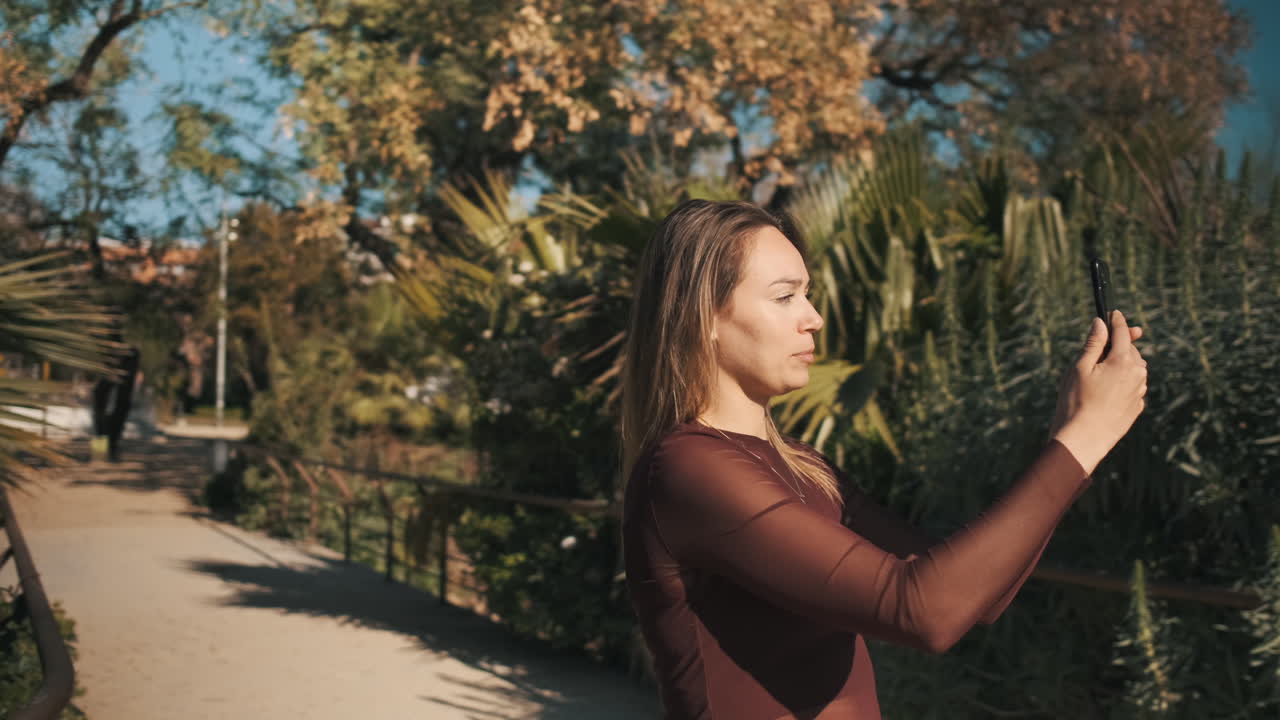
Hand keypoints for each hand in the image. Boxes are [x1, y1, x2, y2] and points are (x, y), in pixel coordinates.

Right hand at [1050, 311, 1148, 474]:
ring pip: (1132, 368)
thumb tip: (1100, 323)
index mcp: (1123, 360)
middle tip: (1094, 356)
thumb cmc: (1076, 402)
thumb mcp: (1080, 368)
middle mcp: (1138, 373)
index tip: (1113, 313)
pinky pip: (1132, 386)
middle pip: (1129, 350)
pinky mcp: (1137, 406)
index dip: (1116, 320)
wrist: (1084, 439)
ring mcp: (1140, 391)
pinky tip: (1103, 394)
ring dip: (1119, 366)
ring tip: (1096, 380)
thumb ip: (1093, 343)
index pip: (1122, 332)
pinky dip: (1121, 383)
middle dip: (1116, 347)